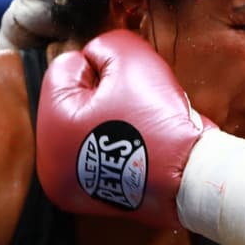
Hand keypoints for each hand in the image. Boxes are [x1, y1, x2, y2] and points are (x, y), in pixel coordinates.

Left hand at [37, 29, 244, 244]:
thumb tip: (96, 56)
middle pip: (74, 102)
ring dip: (110, 118)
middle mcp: (52, 166)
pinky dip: (118, 144)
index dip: (101, 65)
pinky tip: (140, 147)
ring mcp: (73, 187)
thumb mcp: (132, 61)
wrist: (192, 179)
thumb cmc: (159, 122)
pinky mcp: (95, 198)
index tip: (129, 83)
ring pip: (88, 128)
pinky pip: (101, 154)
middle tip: (135, 105)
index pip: (65, 70)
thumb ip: (106, 46)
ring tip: (139, 128)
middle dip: (103, 94)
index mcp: (52, 129)